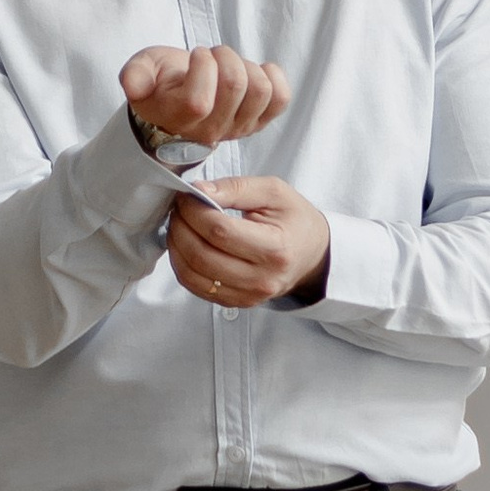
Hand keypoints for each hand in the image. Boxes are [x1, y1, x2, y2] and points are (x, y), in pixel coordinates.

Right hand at [119, 43, 288, 152]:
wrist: (181, 95)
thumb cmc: (163, 81)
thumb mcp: (141, 70)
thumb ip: (134, 75)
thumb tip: (133, 86)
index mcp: (179, 119)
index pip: (199, 101)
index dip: (202, 67)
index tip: (196, 54)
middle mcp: (211, 130)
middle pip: (235, 85)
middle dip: (224, 56)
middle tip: (212, 56)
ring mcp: (238, 128)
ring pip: (260, 89)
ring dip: (246, 64)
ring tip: (229, 64)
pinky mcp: (259, 120)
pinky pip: (281, 98)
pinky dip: (271, 76)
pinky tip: (253, 71)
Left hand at [167, 177, 331, 310]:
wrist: (313, 255)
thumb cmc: (295, 220)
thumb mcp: (273, 192)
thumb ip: (235, 188)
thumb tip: (199, 190)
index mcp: (275, 248)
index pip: (220, 231)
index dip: (194, 211)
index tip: (187, 195)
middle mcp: (262, 278)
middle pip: (201, 255)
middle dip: (181, 227)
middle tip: (179, 208)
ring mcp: (248, 295)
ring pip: (192, 275)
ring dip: (176, 246)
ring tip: (179, 224)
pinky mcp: (236, 302)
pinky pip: (195, 288)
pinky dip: (182, 264)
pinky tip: (185, 245)